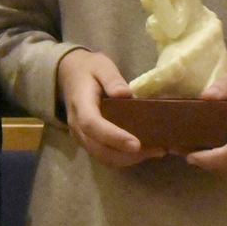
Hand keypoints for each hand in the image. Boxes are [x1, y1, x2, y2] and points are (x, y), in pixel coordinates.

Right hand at [56, 49, 162, 166]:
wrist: (70, 75)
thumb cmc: (89, 70)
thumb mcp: (102, 66)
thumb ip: (112, 79)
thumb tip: (125, 94)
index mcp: (80, 104)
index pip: (93, 125)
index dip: (114, 137)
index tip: (136, 144)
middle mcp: (77, 126)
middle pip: (99, 148)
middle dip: (127, 154)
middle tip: (156, 150)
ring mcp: (80, 136)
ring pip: (102, 156)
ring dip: (128, 159)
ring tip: (155, 151)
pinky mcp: (87, 142)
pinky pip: (104, 156)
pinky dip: (124, 158)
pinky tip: (144, 152)